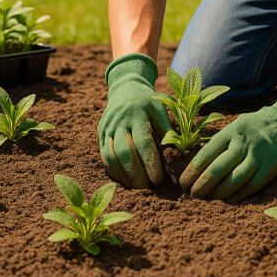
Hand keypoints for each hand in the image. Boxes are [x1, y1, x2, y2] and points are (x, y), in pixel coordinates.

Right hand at [98, 53, 171, 187]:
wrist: (126, 87)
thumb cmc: (149, 102)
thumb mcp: (162, 109)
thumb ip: (168, 130)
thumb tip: (176, 154)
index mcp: (137, 113)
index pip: (143, 142)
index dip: (150, 163)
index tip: (158, 180)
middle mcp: (119, 120)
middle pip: (124, 152)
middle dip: (136, 173)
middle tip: (148, 188)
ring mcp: (107, 127)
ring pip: (110, 156)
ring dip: (124, 175)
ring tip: (137, 187)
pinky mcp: (100, 133)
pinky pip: (104, 156)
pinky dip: (114, 171)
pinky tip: (125, 180)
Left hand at [180, 82, 276, 200]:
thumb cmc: (255, 126)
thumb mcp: (236, 125)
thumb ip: (221, 142)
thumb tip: (198, 163)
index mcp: (231, 132)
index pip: (206, 154)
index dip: (192, 171)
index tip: (183, 183)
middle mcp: (243, 143)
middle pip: (217, 170)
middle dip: (201, 185)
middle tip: (193, 195)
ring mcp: (258, 156)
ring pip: (233, 180)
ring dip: (218, 193)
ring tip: (208, 199)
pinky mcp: (271, 167)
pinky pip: (252, 186)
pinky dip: (238, 195)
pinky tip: (228, 200)